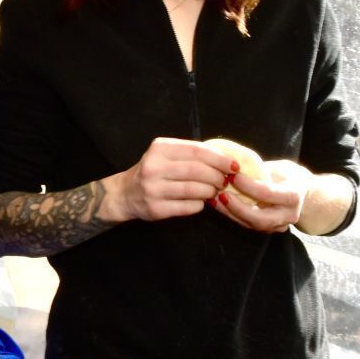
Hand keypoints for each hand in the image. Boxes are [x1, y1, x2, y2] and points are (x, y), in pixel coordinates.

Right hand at [107, 137, 232, 221]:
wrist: (125, 193)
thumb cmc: (154, 171)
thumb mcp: (166, 154)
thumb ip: (191, 153)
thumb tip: (225, 160)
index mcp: (159, 149)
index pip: (197, 151)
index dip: (219, 158)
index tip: (233, 165)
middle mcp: (154, 167)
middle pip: (197, 171)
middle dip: (217, 176)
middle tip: (225, 181)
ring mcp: (153, 189)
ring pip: (195, 190)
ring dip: (211, 191)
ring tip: (214, 191)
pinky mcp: (156, 209)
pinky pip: (189, 207)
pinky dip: (200, 204)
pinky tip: (200, 201)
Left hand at [213, 158, 310, 233]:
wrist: (301, 193)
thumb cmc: (288, 175)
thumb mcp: (279, 167)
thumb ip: (260, 169)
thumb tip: (233, 163)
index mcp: (294, 196)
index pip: (267, 194)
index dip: (248, 186)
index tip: (232, 175)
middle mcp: (288, 215)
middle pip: (260, 218)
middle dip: (237, 207)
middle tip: (220, 194)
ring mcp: (277, 226)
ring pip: (251, 224)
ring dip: (230, 212)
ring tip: (214, 199)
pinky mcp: (266, 229)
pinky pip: (247, 224)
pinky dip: (231, 214)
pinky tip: (218, 204)